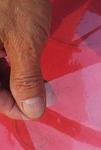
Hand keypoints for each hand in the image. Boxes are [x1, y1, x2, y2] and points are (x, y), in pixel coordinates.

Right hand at [0, 0, 50, 119]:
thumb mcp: (24, 39)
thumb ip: (26, 78)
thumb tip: (32, 109)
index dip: (11, 106)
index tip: (35, 108)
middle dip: (14, 90)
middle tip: (43, 92)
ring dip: (12, 77)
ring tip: (39, 79)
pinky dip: (8, 60)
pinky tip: (23, 60)